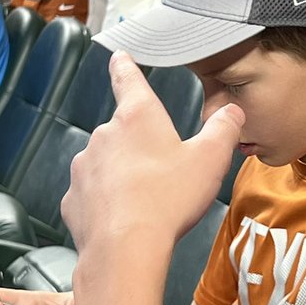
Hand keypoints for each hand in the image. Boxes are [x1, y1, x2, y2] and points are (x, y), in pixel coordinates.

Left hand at [62, 52, 243, 254]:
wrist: (126, 248)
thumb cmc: (169, 198)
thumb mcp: (210, 160)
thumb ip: (223, 130)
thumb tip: (231, 112)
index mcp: (138, 117)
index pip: (128, 79)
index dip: (125, 67)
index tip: (119, 57)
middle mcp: (104, 135)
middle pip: (123, 130)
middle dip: (140, 145)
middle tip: (165, 171)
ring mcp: (84, 167)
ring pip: (107, 163)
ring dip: (123, 174)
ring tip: (148, 201)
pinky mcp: (74, 199)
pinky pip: (94, 195)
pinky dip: (108, 203)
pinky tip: (127, 219)